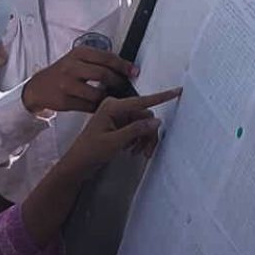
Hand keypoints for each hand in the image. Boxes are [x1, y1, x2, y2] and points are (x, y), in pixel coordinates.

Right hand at [21, 44, 136, 112]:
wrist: (39, 87)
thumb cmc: (62, 72)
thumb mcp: (77, 59)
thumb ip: (97, 61)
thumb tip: (123, 68)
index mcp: (78, 53)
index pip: (106, 57)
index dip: (123, 65)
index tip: (133, 71)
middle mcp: (72, 67)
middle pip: (103, 74)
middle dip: (118, 82)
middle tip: (124, 85)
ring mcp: (67, 85)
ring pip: (97, 93)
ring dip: (108, 97)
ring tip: (112, 97)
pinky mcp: (65, 101)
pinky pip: (89, 106)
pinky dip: (98, 107)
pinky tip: (100, 105)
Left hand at [57, 88, 180, 171]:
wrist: (78, 164)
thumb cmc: (90, 151)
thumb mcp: (115, 141)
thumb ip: (136, 130)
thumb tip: (156, 121)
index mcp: (112, 106)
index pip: (142, 100)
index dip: (161, 97)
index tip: (177, 91)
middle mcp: (116, 108)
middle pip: (145, 116)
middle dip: (149, 133)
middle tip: (147, 151)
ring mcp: (118, 117)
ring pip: (143, 124)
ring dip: (144, 139)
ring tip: (139, 153)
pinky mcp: (119, 125)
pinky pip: (137, 130)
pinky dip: (138, 140)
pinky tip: (132, 150)